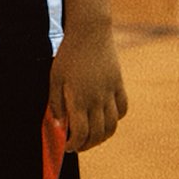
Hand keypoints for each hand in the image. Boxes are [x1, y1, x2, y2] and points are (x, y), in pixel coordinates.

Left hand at [48, 22, 128, 152]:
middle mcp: (98, 99)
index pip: (81, 133)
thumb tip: (59, 125)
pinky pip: (123, 109)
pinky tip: (106, 118)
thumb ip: (56, 103)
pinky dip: (116, 119)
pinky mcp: (119, 84)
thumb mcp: (55, 77)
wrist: (90, 32)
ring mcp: (111, 93)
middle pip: (98, 134)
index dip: (75, 144)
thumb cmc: (68, 54)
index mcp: (79, 98)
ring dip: (102, 136)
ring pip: (112, 126)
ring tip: (92, 137)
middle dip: (87, 145)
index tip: (67, 146)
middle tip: (78, 145)